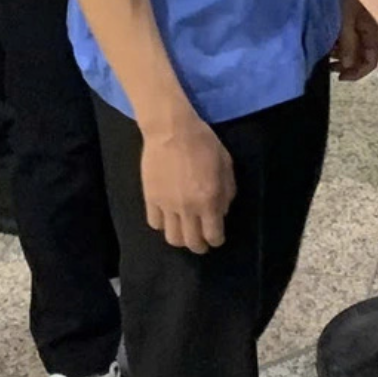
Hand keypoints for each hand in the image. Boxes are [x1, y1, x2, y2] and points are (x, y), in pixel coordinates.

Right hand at [141, 113, 235, 253]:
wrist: (171, 129)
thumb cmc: (203, 143)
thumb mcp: (226, 164)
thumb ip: (227, 192)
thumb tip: (221, 212)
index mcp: (209, 200)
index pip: (213, 235)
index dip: (216, 240)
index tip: (217, 238)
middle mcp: (188, 208)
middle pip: (192, 242)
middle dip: (200, 246)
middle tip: (202, 242)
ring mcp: (167, 205)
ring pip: (172, 238)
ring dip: (181, 240)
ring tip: (184, 233)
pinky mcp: (150, 198)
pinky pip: (155, 223)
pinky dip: (163, 225)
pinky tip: (168, 218)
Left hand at [333, 0, 377, 81]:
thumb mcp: (348, 19)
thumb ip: (348, 43)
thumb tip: (346, 66)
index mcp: (374, 35)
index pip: (370, 62)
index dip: (357, 73)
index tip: (339, 77)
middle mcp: (372, 32)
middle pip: (362, 56)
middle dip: (347, 64)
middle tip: (329, 66)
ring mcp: (365, 23)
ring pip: (356, 46)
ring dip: (342, 52)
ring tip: (327, 53)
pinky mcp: (357, 15)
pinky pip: (351, 35)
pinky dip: (341, 41)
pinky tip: (330, 39)